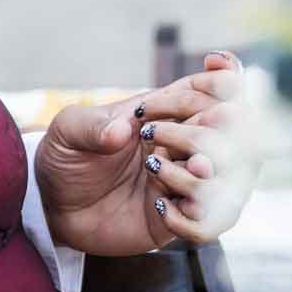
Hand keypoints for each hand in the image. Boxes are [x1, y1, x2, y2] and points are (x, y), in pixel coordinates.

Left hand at [35, 52, 261, 256]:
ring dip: (199, 177)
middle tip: (154, 139)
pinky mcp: (181, 219)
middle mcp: (189, 145)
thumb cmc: (67, 156)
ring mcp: (189, 183)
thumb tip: (123, 131)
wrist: (54, 202)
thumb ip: (91, 125)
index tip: (211, 68)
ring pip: (234, 181)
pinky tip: (158, 208)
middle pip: (237, 135)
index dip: (224, 80)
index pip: (220, 91)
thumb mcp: (68, 131)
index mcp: (171, 113)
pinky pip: (214, 223)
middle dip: (202, 136)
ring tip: (155, 170)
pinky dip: (192, 218)